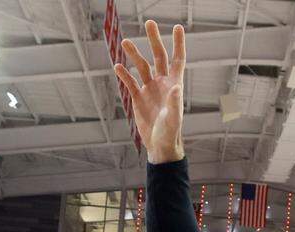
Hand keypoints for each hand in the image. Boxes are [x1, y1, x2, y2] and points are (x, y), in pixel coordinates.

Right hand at [115, 21, 185, 163]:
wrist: (159, 146)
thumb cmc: (170, 133)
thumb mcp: (173, 119)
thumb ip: (174, 103)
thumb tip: (176, 88)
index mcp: (174, 85)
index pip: (177, 59)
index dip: (178, 43)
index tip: (177, 27)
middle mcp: (162, 83)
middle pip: (158, 56)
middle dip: (154, 40)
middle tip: (149, 23)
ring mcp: (149, 89)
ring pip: (141, 66)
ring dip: (134, 54)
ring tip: (125, 42)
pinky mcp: (138, 97)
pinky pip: (130, 82)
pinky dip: (124, 74)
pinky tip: (117, 66)